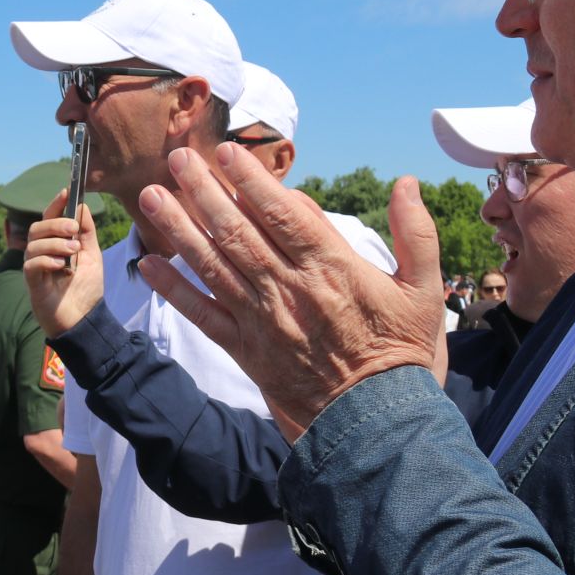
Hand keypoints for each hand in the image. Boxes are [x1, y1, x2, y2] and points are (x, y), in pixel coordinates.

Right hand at [23, 190, 104, 338]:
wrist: (84, 318)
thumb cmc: (85, 287)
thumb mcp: (92, 255)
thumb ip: (87, 232)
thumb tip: (82, 206)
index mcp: (54, 243)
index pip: (49, 218)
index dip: (56, 204)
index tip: (67, 192)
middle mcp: (41, 252)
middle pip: (37, 227)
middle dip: (56, 224)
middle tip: (74, 229)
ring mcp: (35, 267)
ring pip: (34, 244)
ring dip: (55, 242)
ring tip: (73, 251)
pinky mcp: (32, 282)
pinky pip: (31, 264)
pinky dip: (46, 260)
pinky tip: (60, 266)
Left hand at [135, 143, 441, 441]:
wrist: (378, 423)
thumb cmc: (403, 352)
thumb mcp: (425, 290)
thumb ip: (415, 234)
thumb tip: (404, 183)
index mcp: (332, 268)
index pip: (283, 214)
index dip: (251, 181)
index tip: (226, 152)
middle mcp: (290, 289)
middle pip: (238, 231)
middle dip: (204, 191)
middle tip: (177, 158)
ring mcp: (263, 320)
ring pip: (213, 265)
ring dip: (179, 229)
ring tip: (152, 196)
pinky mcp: (246, 351)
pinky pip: (203, 315)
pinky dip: (174, 290)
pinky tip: (148, 265)